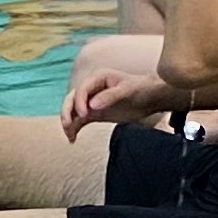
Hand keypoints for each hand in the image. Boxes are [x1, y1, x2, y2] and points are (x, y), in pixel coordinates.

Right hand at [60, 61, 182, 136]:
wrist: (150, 98)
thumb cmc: (141, 89)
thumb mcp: (128, 90)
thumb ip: (110, 96)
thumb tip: (91, 106)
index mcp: (98, 78)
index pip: (81, 90)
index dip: (79, 102)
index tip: (84, 115)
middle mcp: (91, 89)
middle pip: (71, 99)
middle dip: (67, 112)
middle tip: (68, 125)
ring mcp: (91, 102)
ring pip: (72, 111)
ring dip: (68, 122)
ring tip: (70, 135)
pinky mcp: (94, 114)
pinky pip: (79, 121)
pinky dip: (74, 129)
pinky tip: (73, 139)